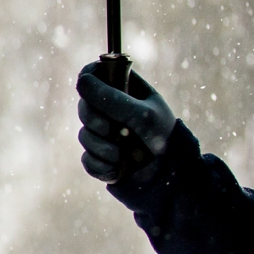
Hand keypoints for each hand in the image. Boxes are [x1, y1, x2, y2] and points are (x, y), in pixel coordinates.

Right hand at [75, 57, 177, 181]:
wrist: (171, 179)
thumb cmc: (162, 140)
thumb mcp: (141, 114)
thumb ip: (112, 98)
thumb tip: (82, 82)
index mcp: (125, 92)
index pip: (96, 74)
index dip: (88, 79)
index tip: (87, 86)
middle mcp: (111, 111)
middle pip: (83, 107)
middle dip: (96, 121)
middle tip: (112, 129)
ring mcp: (104, 135)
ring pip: (84, 135)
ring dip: (102, 147)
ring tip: (122, 155)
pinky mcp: (100, 158)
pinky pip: (87, 159)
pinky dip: (101, 165)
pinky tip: (117, 168)